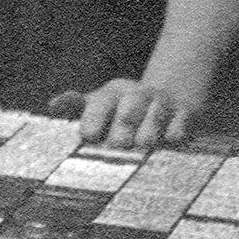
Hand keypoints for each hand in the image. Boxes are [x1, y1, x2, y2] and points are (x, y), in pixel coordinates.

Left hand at [48, 79, 202, 149]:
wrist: (171, 94)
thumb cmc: (123, 107)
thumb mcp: (99, 103)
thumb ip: (75, 105)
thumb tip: (52, 105)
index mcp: (113, 93)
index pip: (101, 103)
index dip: (93, 119)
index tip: (87, 136)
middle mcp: (138, 95)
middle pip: (129, 110)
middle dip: (122, 129)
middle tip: (117, 145)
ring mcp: (163, 104)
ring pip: (156, 115)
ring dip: (149, 132)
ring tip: (142, 146)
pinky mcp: (186, 114)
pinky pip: (181, 124)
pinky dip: (176, 133)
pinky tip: (171, 142)